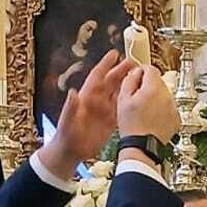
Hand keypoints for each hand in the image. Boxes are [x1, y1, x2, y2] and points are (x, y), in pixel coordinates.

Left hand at [40, 49, 129, 180]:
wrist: (71, 152)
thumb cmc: (66, 136)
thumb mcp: (67, 121)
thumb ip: (70, 107)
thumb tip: (73, 92)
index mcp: (86, 97)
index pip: (97, 76)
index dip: (105, 64)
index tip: (114, 54)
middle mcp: (96, 101)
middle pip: (110, 81)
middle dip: (121, 70)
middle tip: (133, 61)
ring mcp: (103, 110)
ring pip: (117, 92)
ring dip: (127, 83)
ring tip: (139, 75)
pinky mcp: (110, 121)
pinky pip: (121, 108)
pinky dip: (129, 101)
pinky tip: (138, 97)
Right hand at [118, 62, 181, 144]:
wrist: (141, 146)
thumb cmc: (131, 125)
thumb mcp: (123, 99)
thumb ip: (129, 79)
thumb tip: (136, 71)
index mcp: (153, 88)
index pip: (150, 68)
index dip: (141, 72)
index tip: (136, 80)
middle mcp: (167, 96)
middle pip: (158, 81)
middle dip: (148, 87)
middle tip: (137, 99)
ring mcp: (173, 107)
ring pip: (164, 95)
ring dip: (155, 99)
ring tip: (144, 112)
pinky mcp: (176, 118)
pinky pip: (169, 108)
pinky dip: (162, 110)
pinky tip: (152, 119)